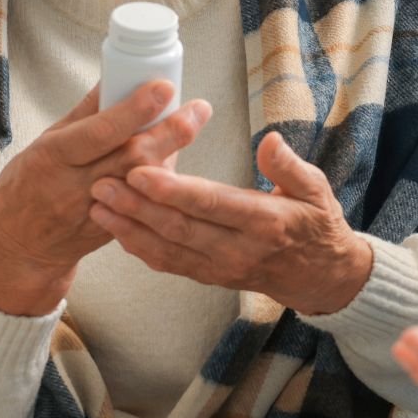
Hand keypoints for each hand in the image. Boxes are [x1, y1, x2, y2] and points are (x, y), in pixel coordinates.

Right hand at [0, 82, 210, 315]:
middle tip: (198, 109)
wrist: (19, 245)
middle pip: (132, 158)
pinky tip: (175, 157)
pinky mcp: (114, 231)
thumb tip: (114, 76)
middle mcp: (77, 186)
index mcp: (54, 157)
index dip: (134, 110)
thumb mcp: (44, 143)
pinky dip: (164, 179)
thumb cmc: (29, 185)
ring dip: (173, 152)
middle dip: (170, 132)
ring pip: (146, 183)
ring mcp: (98, 212)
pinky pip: (146, 204)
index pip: (100, 132)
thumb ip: (84, 114)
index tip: (163, 88)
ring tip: (193, 121)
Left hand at [88, 130, 372, 314]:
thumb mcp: (317, 189)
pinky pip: (170, 264)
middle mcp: (239, 250)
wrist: (320, 276)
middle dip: (137, 206)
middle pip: (180, 228)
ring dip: (129, 228)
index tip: (142, 171)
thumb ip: (289, 165)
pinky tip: (117, 228)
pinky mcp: (210, 276)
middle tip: (102, 182)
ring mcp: (222, 268)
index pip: (212, 204)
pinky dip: (140, 248)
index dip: (174, 191)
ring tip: (97, 204)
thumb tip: (270, 141)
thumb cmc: (316, 224)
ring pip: (168, 249)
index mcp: (265, 222)